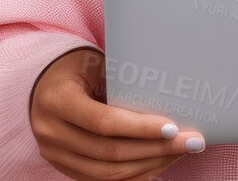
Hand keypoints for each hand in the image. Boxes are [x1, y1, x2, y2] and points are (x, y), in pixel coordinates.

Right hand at [30, 46, 206, 178]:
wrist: (46, 84)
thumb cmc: (79, 68)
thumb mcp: (96, 66)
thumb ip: (124, 84)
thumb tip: (172, 99)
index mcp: (57, 100)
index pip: (104, 122)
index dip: (140, 128)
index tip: (173, 128)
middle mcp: (51, 132)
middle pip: (110, 153)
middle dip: (156, 149)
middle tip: (191, 142)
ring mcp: (55, 155)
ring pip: (109, 174)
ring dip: (150, 165)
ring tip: (180, 152)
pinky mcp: (64, 168)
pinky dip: (134, 175)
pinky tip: (160, 165)